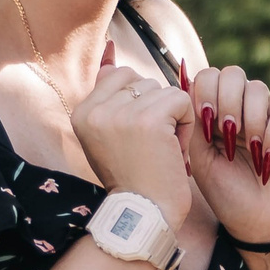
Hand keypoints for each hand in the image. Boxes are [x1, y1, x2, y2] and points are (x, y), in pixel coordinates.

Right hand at [69, 45, 197, 226]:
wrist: (144, 215)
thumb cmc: (133, 180)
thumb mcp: (108, 138)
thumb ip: (109, 100)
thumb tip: (110, 55)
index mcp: (82, 112)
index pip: (120, 75)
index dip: (140, 102)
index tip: (140, 136)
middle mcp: (95, 109)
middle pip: (144, 81)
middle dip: (157, 110)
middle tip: (153, 147)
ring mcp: (120, 112)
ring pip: (164, 90)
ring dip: (173, 119)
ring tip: (163, 150)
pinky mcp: (149, 118)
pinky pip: (181, 100)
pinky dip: (187, 124)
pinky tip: (176, 150)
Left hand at [180, 64, 269, 246]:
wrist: (259, 228)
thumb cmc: (226, 196)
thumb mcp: (200, 158)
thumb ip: (193, 122)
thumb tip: (186, 84)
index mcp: (215, 114)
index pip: (208, 77)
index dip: (204, 91)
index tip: (204, 123)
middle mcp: (241, 111)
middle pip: (232, 73)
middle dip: (226, 99)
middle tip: (226, 131)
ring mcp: (268, 119)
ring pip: (258, 89)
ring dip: (248, 118)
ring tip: (247, 149)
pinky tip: (267, 161)